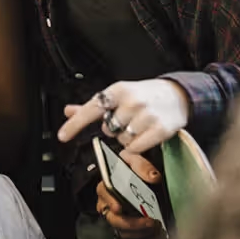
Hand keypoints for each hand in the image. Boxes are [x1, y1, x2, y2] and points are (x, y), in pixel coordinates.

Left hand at [58, 79, 190, 153]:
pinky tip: (145, 134)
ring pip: (122, 140)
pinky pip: (136, 148)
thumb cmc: (144, 95)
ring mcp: (147, 115)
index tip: (62, 136)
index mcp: (119, 90)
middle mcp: (132, 101)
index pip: (92, 108)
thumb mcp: (118, 94)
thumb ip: (93, 105)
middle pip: (108, 129)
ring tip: (139, 125)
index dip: (75, 123)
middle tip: (128, 118)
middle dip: (115, 127)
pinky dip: (137, 146)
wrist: (177, 95)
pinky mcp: (160, 129)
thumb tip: (68, 111)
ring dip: (127, 137)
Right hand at [95, 150, 163, 238]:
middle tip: (150, 222)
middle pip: (112, 218)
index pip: (103, 193)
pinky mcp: (125, 226)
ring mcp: (116, 216)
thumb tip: (154, 177)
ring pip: (122, 230)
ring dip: (139, 232)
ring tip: (156, 228)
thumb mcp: (135, 160)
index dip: (110, 201)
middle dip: (131, 223)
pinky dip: (143, 237)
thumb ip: (143, 166)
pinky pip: (130, 236)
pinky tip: (155, 234)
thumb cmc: (131, 167)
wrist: (135, 175)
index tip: (119, 208)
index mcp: (107, 185)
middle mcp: (108, 203)